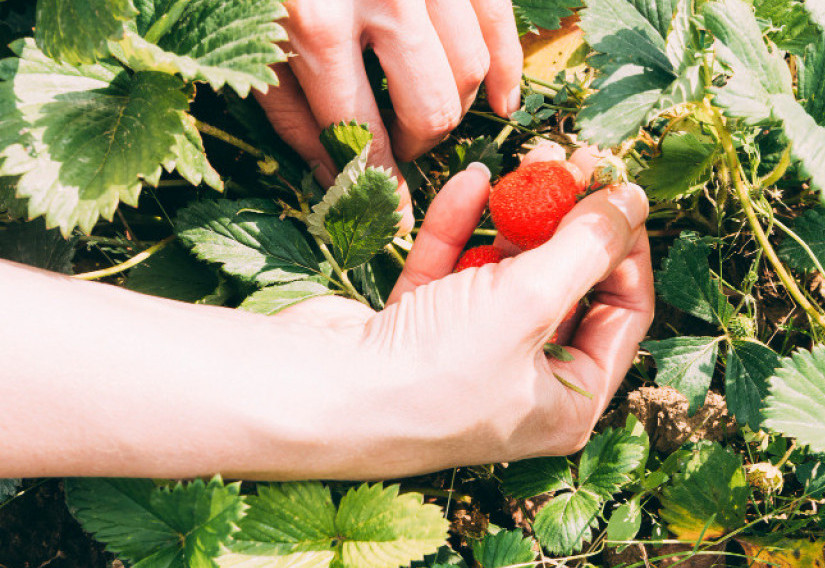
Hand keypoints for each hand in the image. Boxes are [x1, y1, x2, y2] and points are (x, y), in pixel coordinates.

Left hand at [258, 0, 523, 228]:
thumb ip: (290, 107)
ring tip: (423, 112)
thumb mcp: (247, 35)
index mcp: (315, 25)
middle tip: (397, 145)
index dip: (377, 185)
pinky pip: (500, 22)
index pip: (361, 134)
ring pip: (469, 70)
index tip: (387, 217)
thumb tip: (338, 178)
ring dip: (452, 106)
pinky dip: (506, 68)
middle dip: (417, 143)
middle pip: (431, 109)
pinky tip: (501, 101)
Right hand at [278, 144, 652, 478]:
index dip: (627, 248)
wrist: (315, 395)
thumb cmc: (434, 372)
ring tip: (528, 160)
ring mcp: (470, 358)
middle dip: (570, 223)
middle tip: (573, 161)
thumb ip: (587, 247)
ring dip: (518, 217)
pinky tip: (471, 181)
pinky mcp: (418, 332)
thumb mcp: (531, 302)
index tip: (618, 191)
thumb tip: (633, 201)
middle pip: (568, 288)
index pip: (623, 314)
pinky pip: (455, 271)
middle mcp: (524, 385)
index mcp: (568, 403)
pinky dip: (463, 228)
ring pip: (510, 273)